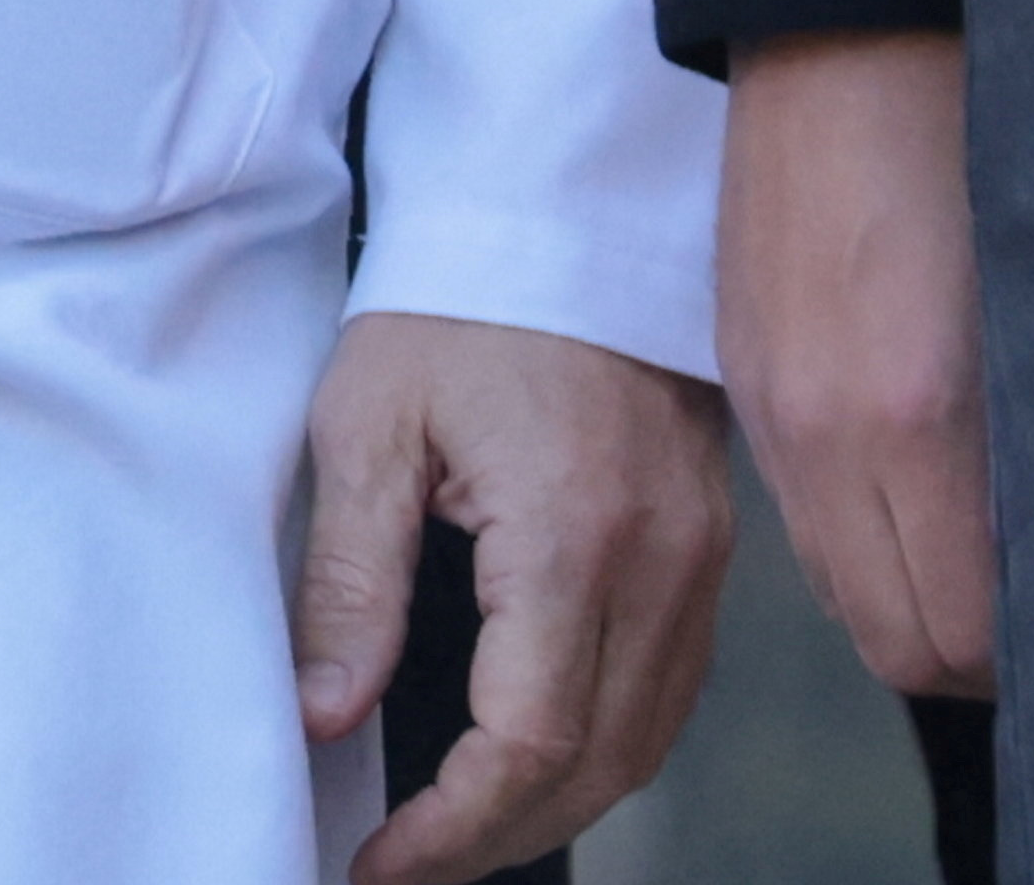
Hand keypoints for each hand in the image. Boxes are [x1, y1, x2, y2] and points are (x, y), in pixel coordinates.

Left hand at [294, 306, 729, 883]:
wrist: (561, 214)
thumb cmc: (454, 301)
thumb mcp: (365, 424)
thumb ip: (351, 578)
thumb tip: (325, 710)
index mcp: (573, 535)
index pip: (531, 738)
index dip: (457, 824)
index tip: (383, 861)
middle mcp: (661, 565)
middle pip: (600, 764)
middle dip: (502, 837)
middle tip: (410, 866)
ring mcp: (700, 562)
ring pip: (647, 740)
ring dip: (557, 804)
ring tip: (458, 833)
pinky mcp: (708, 550)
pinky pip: (671, 688)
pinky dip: (606, 745)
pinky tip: (535, 759)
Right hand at [721, 27, 996, 695]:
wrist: (839, 31)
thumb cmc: (968, 150)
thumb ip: (1031, 453)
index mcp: (906, 414)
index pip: (947, 635)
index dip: (1017, 662)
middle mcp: (818, 426)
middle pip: (884, 636)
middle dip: (961, 651)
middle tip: (1027, 612)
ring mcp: (767, 398)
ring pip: (832, 583)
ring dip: (901, 593)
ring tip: (969, 550)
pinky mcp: (740, 364)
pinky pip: (798, 505)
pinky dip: (856, 527)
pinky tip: (906, 475)